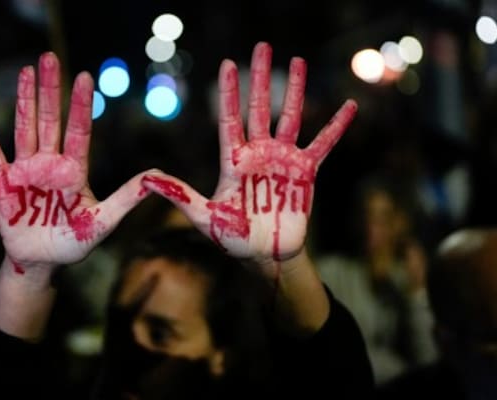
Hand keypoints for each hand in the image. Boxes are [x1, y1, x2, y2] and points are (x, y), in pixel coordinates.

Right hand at [0, 52, 149, 269]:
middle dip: (50, 89)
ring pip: (24, 127)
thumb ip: (125, 199)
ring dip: (24, 99)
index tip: (86, 77)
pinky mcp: (1, 181)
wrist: (40, 262)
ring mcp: (24, 169)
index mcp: (74, 170)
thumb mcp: (102, 223)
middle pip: (50, 119)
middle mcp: (49, 163)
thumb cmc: (72, 244)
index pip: (78, 130)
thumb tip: (155, 178)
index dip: (80, 105)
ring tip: (25, 70)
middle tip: (50, 57)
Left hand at [142, 42, 355, 261]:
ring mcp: (283, 160)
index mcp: (233, 160)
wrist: (264, 255)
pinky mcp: (306, 172)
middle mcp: (258, 153)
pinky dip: (336, 126)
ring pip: (290, 117)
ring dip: (296, 89)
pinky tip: (349, 106)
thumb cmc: (231, 239)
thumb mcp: (203, 216)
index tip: (227, 64)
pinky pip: (324, 144)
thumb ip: (179, 195)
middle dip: (260, 77)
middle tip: (262, 47)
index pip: (230, 118)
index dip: (229, 92)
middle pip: (259, 107)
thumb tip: (147, 179)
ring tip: (298, 60)